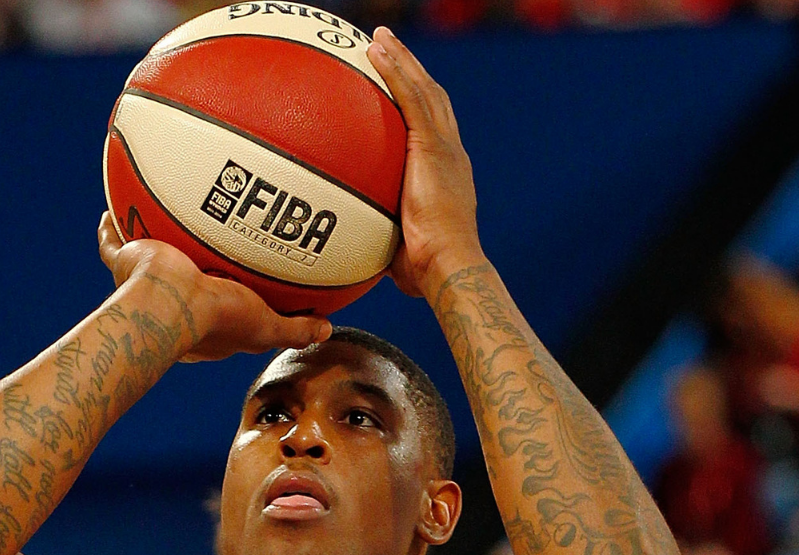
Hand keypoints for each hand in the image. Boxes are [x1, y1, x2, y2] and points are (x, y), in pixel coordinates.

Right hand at [97, 212, 330, 360]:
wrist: (169, 303)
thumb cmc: (217, 318)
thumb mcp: (266, 326)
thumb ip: (295, 330)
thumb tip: (327, 329)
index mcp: (200, 324)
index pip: (216, 310)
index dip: (226, 298)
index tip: (236, 282)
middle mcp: (171, 302)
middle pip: (181, 279)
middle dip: (187, 266)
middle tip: (199, 243)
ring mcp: (144, 283)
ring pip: (145, 258)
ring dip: (149, 241)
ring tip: (157, 218)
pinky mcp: (125, 262)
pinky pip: (113, 242)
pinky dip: (111, 227)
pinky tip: (113, 208)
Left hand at [367, 27, 486, 298]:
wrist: (448, 266)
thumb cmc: (426, 272)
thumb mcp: (397, 250)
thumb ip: (378, 239)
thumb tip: (347, 251)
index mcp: (445, 174)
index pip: (431, 129)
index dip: (417, 104)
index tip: (398, 90)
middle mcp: (450, 153)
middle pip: (430, 99)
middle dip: (410, 71)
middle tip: (385, 48)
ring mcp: (444, 147)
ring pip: (423, 89)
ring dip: (401, 59)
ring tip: (378, 37)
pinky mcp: (434, 147)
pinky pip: (412, 98)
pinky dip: (396, 70)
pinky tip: (376, 49)